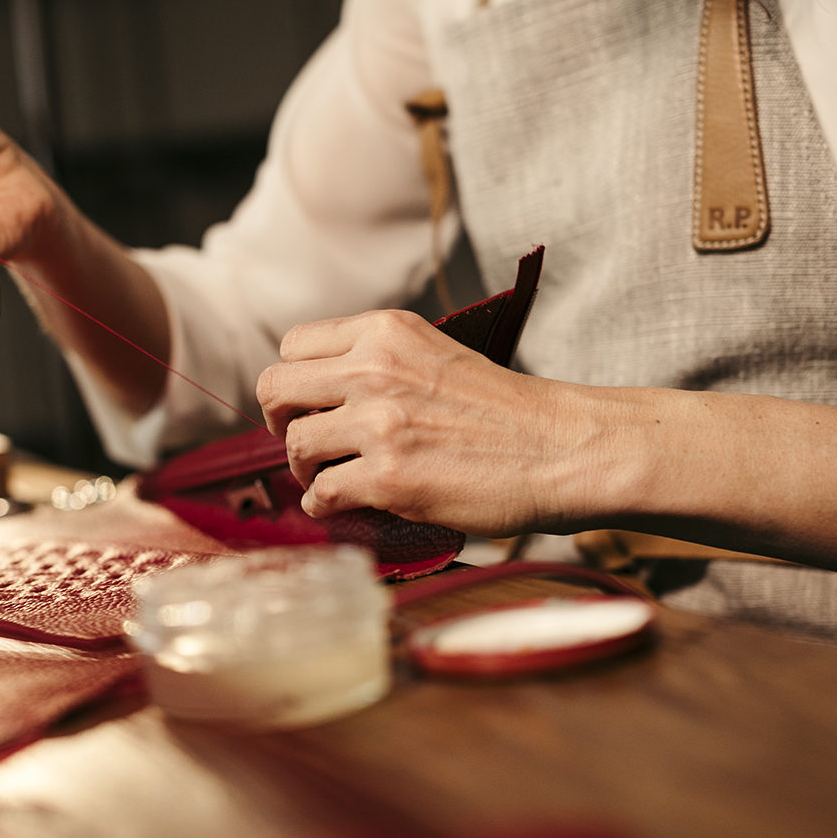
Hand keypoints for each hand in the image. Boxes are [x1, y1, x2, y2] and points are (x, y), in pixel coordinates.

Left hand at [256, 309, 603, 536]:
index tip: (305, 403)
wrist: (560, 447)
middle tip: (300, 440)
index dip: (293, 380)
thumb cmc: (504, 411)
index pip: (294, 345)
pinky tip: (341, 504)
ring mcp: (379, 424)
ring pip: (294, 444)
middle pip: (276, 389)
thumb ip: (378, 361)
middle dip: (279, 420)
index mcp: (385, 332)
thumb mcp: (433, 354)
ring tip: (329, 477)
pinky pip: (321, 493)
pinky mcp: (388, 478)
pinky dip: (323, 504)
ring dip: (304, 467)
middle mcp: (374, 369)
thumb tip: (320, 391)